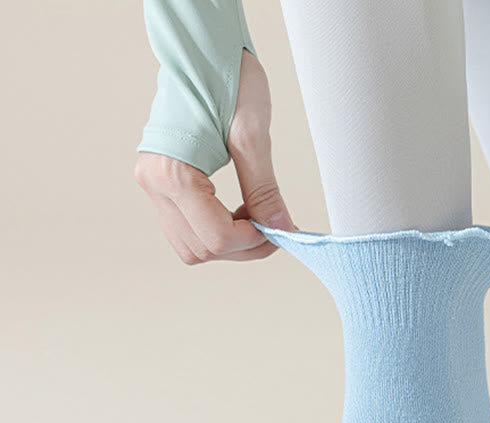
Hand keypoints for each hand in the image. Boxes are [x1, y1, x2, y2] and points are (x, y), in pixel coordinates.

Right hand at [133, 49, 294, 264]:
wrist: (202, 49)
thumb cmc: (225, 79)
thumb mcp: (251, 135)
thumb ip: (264, 189)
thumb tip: (281, 227)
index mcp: (172, 172)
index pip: (216, 238)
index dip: (253, 242)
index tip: (278, 229)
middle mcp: (154, 183)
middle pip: (202, 249)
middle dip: (242, 247)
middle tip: (273, 227)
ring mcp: (153, 184)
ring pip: (193, 246)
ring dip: (228, 243)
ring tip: (255, 216)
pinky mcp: (161, 183)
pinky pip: (188, 228)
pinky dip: (216, 230)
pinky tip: (238, 211)